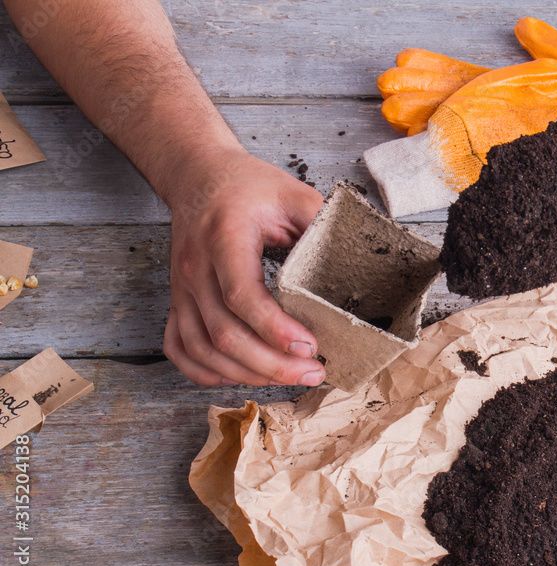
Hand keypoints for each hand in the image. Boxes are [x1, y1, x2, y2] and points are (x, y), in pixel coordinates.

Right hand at [163, 148, 326, 385]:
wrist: (199, 175)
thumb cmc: (247, 186)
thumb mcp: (292, 193)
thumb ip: (320, 224)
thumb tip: (355, 260)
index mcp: (224, 238)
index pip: (242, 296)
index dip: (276, 329)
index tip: (310, 346)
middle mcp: (195, 268)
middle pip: (224, 333)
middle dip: (271, 364)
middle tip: (313, 372)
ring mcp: (181, 288)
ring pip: (202, 349)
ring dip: (245, 374)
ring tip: (287, 377)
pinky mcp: (178, 300)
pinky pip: (180, 348)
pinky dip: (207, 371)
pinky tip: (239, 375)